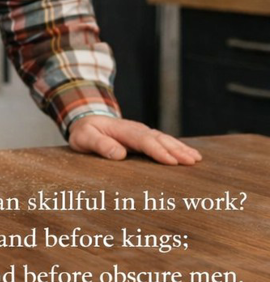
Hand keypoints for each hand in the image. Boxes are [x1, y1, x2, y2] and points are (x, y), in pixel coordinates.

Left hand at [68, 115, 201, 165]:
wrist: (85, 120)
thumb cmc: (84, 133)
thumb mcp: (84, 138)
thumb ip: (99, 144)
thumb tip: (119, 154)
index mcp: (121, 129)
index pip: (142, 140)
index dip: (158, 150)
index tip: (172, 161)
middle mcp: (135, 129)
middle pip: (158, 138)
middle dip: (176, 149)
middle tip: (192, 161)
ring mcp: (141, 132)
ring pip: (164, 139)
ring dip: (180, 148)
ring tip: (196, 159)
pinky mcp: (144, 137)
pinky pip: (163, 141)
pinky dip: (177, 147)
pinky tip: (190, 154)